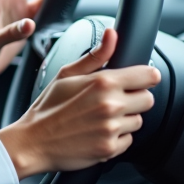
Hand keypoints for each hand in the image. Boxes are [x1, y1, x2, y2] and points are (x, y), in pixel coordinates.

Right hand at [0, 29, 160, 178]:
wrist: (33, 142)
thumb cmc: (47, 107)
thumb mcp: (66, 75)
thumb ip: (95, 55)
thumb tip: (112, 35)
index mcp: (103, 83)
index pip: (150, 76)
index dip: (144, 77)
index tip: (136, 80)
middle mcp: (111, 105)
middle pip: (148, 99)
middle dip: (133, 99)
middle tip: (112, 101)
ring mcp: (111, 129)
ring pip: (138, 121)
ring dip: (124, 119)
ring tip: (99, 118)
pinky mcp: (110, 149)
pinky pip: (128, 140)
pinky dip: (116, 137)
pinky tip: (97, 132)